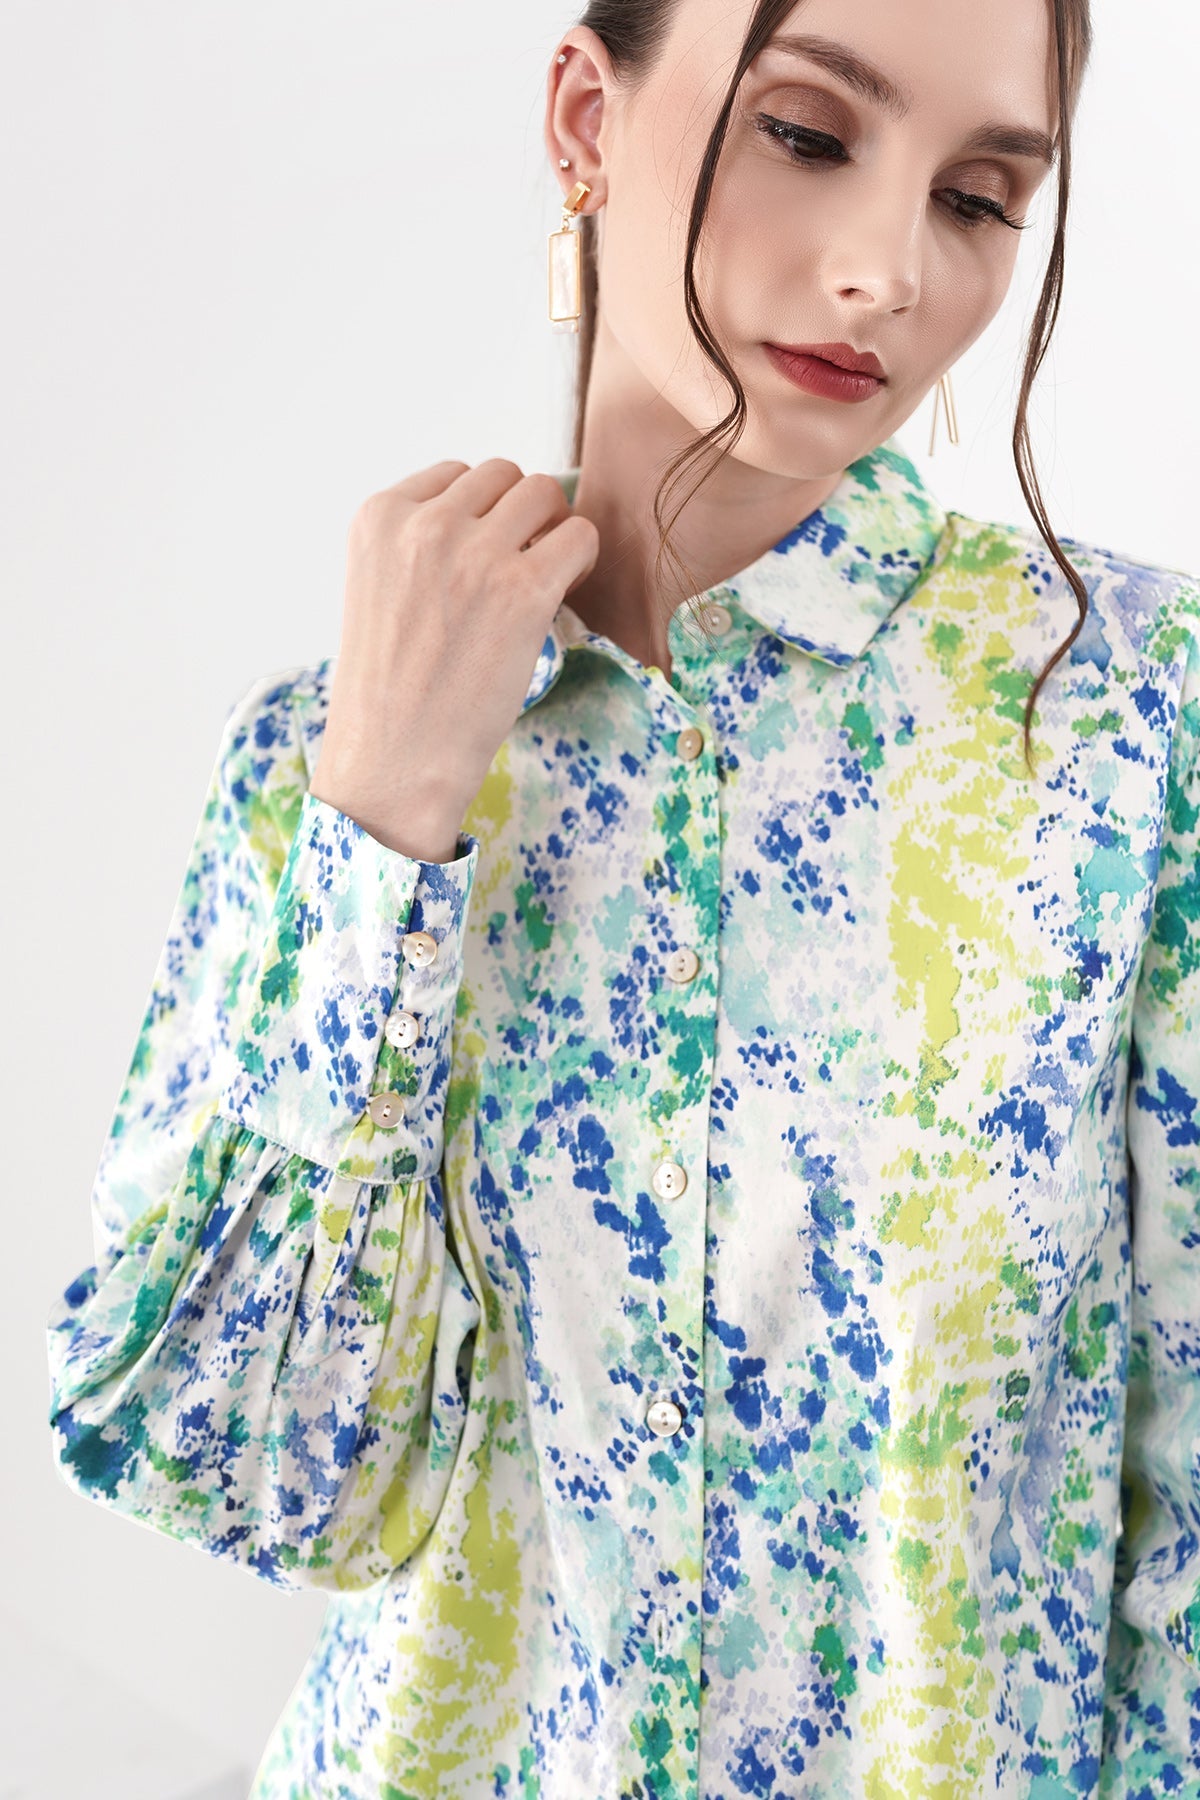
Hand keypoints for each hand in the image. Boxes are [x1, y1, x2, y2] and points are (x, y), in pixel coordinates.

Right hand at [309, 458, 599, 860]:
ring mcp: (476, 554)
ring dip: (553, 530)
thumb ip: (419, 546)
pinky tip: (560, 596)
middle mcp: (424, 524)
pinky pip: (580, 536)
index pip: (453, 476)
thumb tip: (494, 518)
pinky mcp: (524, 590)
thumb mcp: (378, 590)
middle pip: (503, 475)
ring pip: (544, 493)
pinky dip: (580, 559)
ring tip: (540, 580)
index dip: (479, 515)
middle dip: (519, 515)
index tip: (479, 559)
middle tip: (519, 568)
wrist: (394, 759)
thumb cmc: (389, 691)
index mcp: (378, 517)